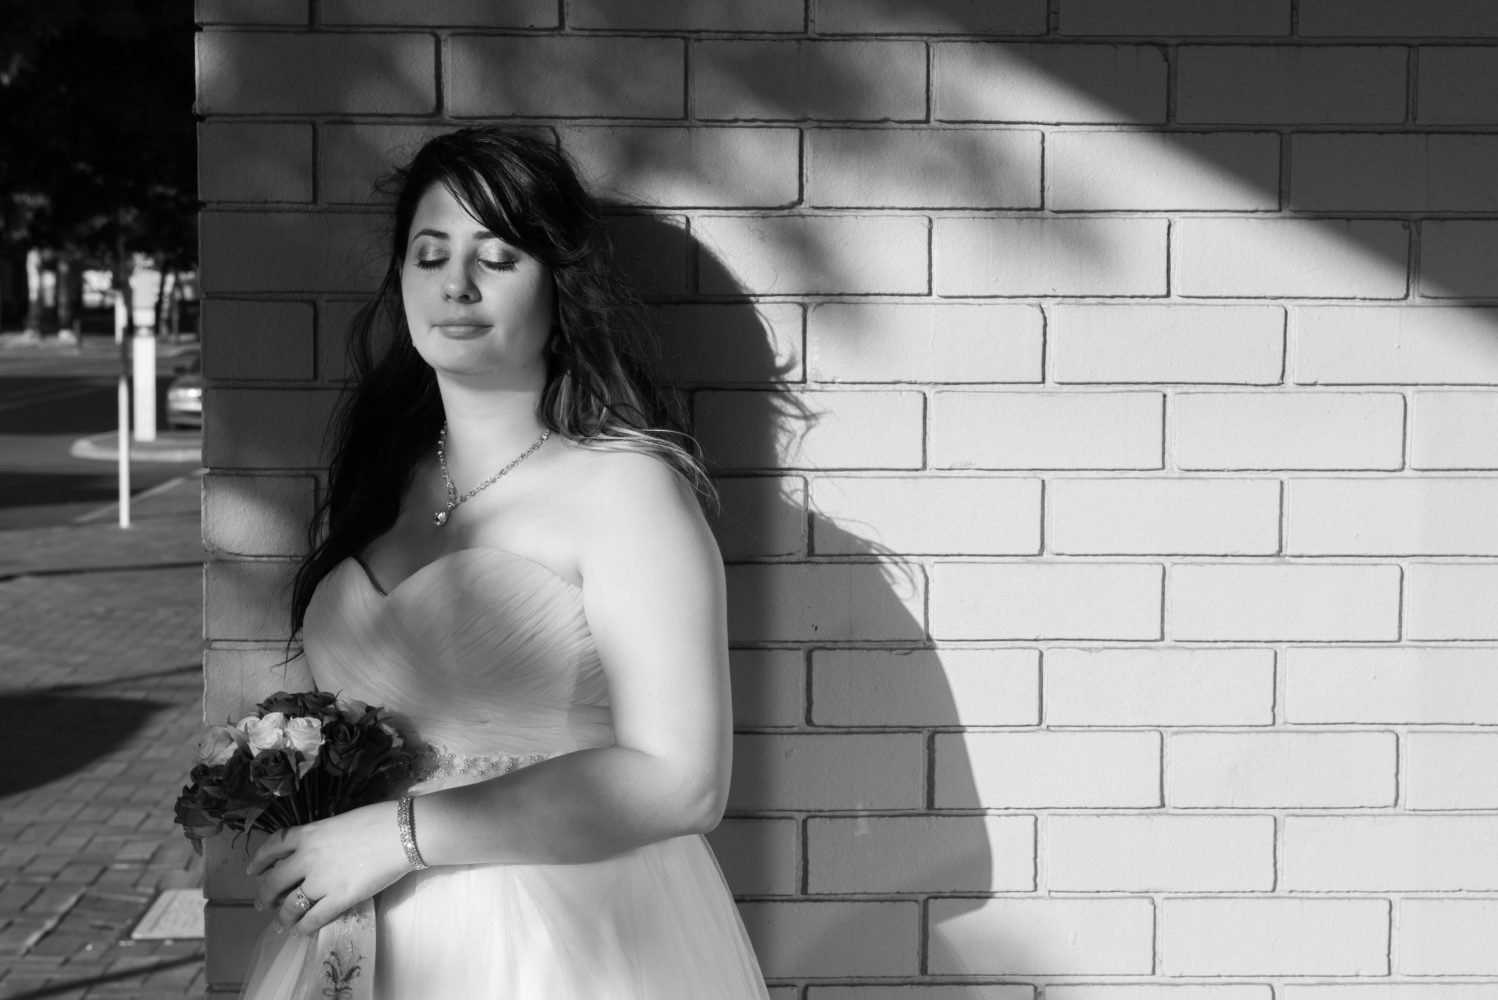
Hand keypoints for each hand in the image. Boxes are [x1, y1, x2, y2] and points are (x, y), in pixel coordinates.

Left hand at [248, 799, 409, 936]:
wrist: (402, 832)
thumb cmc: (378, 821)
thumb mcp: (340, 823)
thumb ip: (322, 839)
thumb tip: (316, 856)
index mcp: (308, 833)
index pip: (273, 846)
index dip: (260, 860)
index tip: (254, 870)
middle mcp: (307, 857)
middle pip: (274, 881)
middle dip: (264, 896)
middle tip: (263, 904)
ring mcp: (321, 880)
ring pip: (289, 905)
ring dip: (283, 917)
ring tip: (284, 922)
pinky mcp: (338, 898)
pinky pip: (313, 919)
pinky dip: (303, 928)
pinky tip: (302, 930)